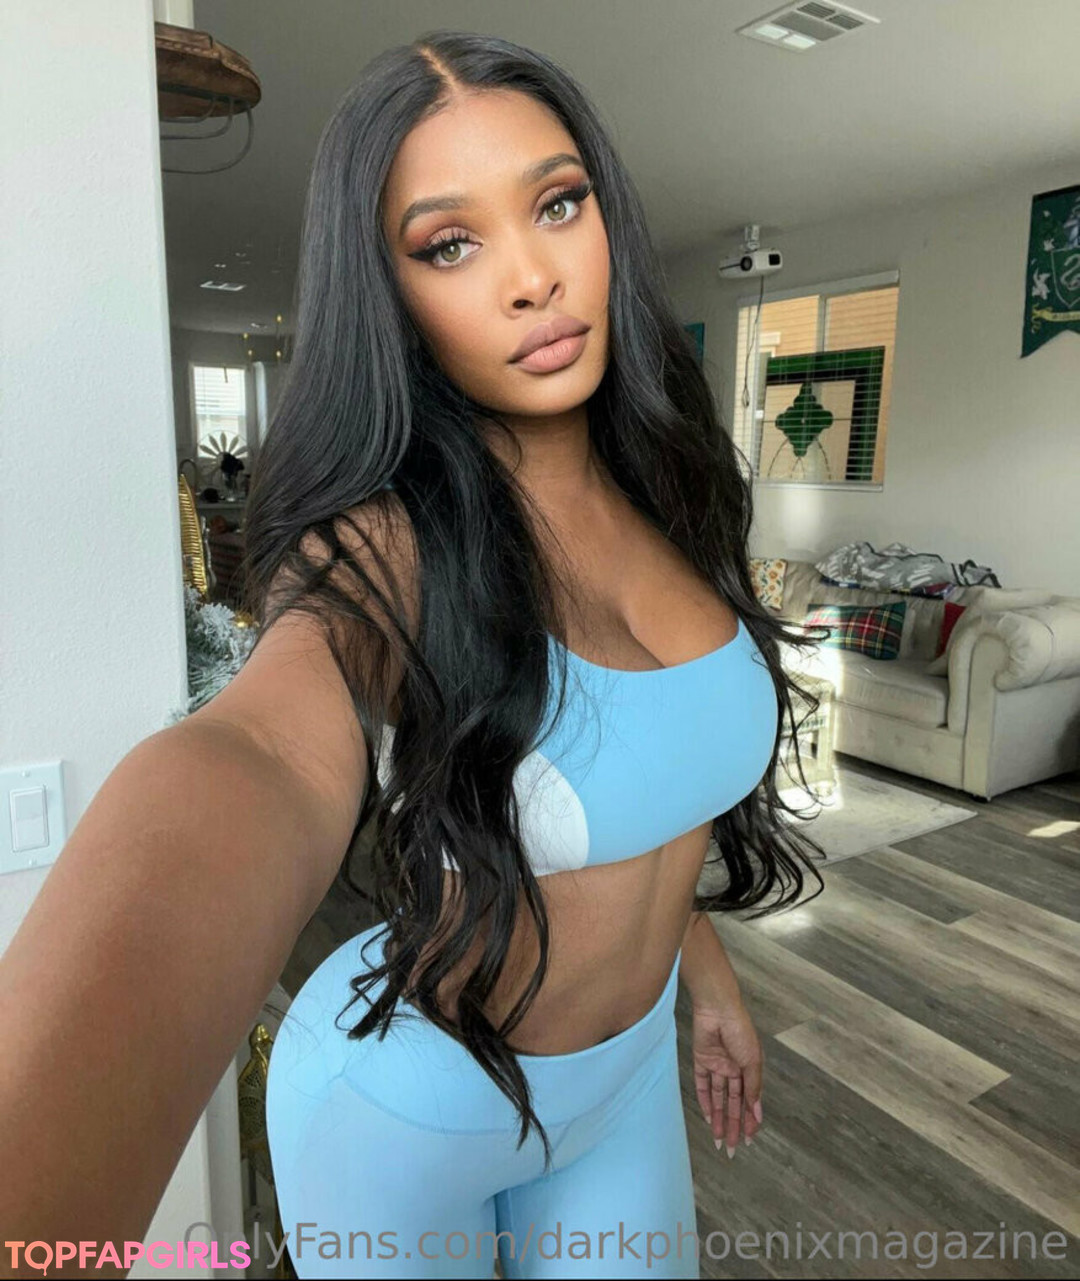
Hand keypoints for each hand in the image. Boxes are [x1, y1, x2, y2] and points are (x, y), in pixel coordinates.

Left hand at [690, 999, 763, 1156]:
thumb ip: (753, 1088)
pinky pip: (702, 1086)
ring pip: (718, 1098)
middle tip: (732, 1147)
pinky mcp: (701, 1061)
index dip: (749, 1120)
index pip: (749, 1100)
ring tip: (720, 1140)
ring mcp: (717, 1066)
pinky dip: (705, 1102)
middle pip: (733, 1103)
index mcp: (749, 1068)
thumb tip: (757, 1113)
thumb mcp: (752, 1062)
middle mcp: (733, 1069)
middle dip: (733, 1125)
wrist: (718, 1009)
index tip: (749, 1139)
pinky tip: (708, 1118)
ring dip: (720, 1118)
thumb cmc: (740, 1031)